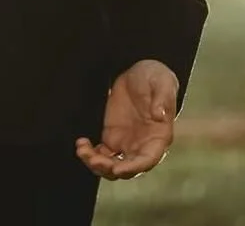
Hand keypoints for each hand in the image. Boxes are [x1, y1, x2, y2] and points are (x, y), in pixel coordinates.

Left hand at [76, 59, 176, 179]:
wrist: (141, 73)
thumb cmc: (157, 78)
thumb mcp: (162, 82)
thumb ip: (162, 98)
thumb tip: (160, 115)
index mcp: (158, 138)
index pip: (147, 160)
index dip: (133, 167)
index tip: (117, 170)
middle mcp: (142, 146)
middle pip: (126, 168)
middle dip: (109, 168)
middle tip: (93, 160)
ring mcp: (126, 143)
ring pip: (112, 165)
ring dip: (97, 164)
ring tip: (82, 151)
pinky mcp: (112, 137)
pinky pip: (101, 153)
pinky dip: (90, 154)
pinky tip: (81, 144)